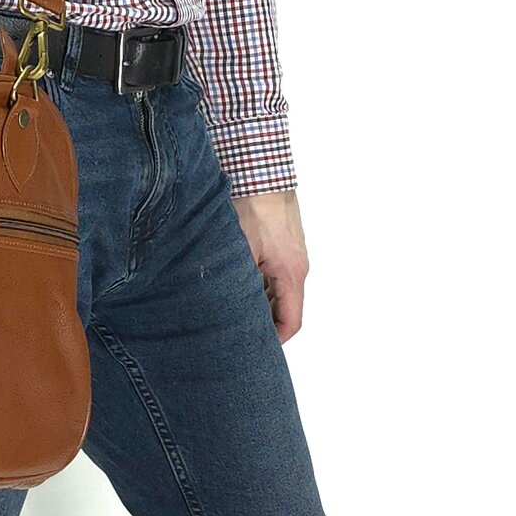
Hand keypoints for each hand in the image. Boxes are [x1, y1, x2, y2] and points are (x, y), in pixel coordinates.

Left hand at [232, 188, 308, 342]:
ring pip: (277, 289)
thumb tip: (218, 307)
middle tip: (232, 333)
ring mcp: (291, 253)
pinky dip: (257, 282)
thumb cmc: (251, 203)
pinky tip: (232, 281)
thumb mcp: (238, 249)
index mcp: (291, 274)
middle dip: (262, 323)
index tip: (254, 350)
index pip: (292, 323)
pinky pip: (273, 272)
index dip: (275, 341)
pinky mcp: (283, 241)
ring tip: (227, 308)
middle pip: (283, 308)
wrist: (261, 165)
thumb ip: (234, 281)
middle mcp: (297, 266)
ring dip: (257, 301)